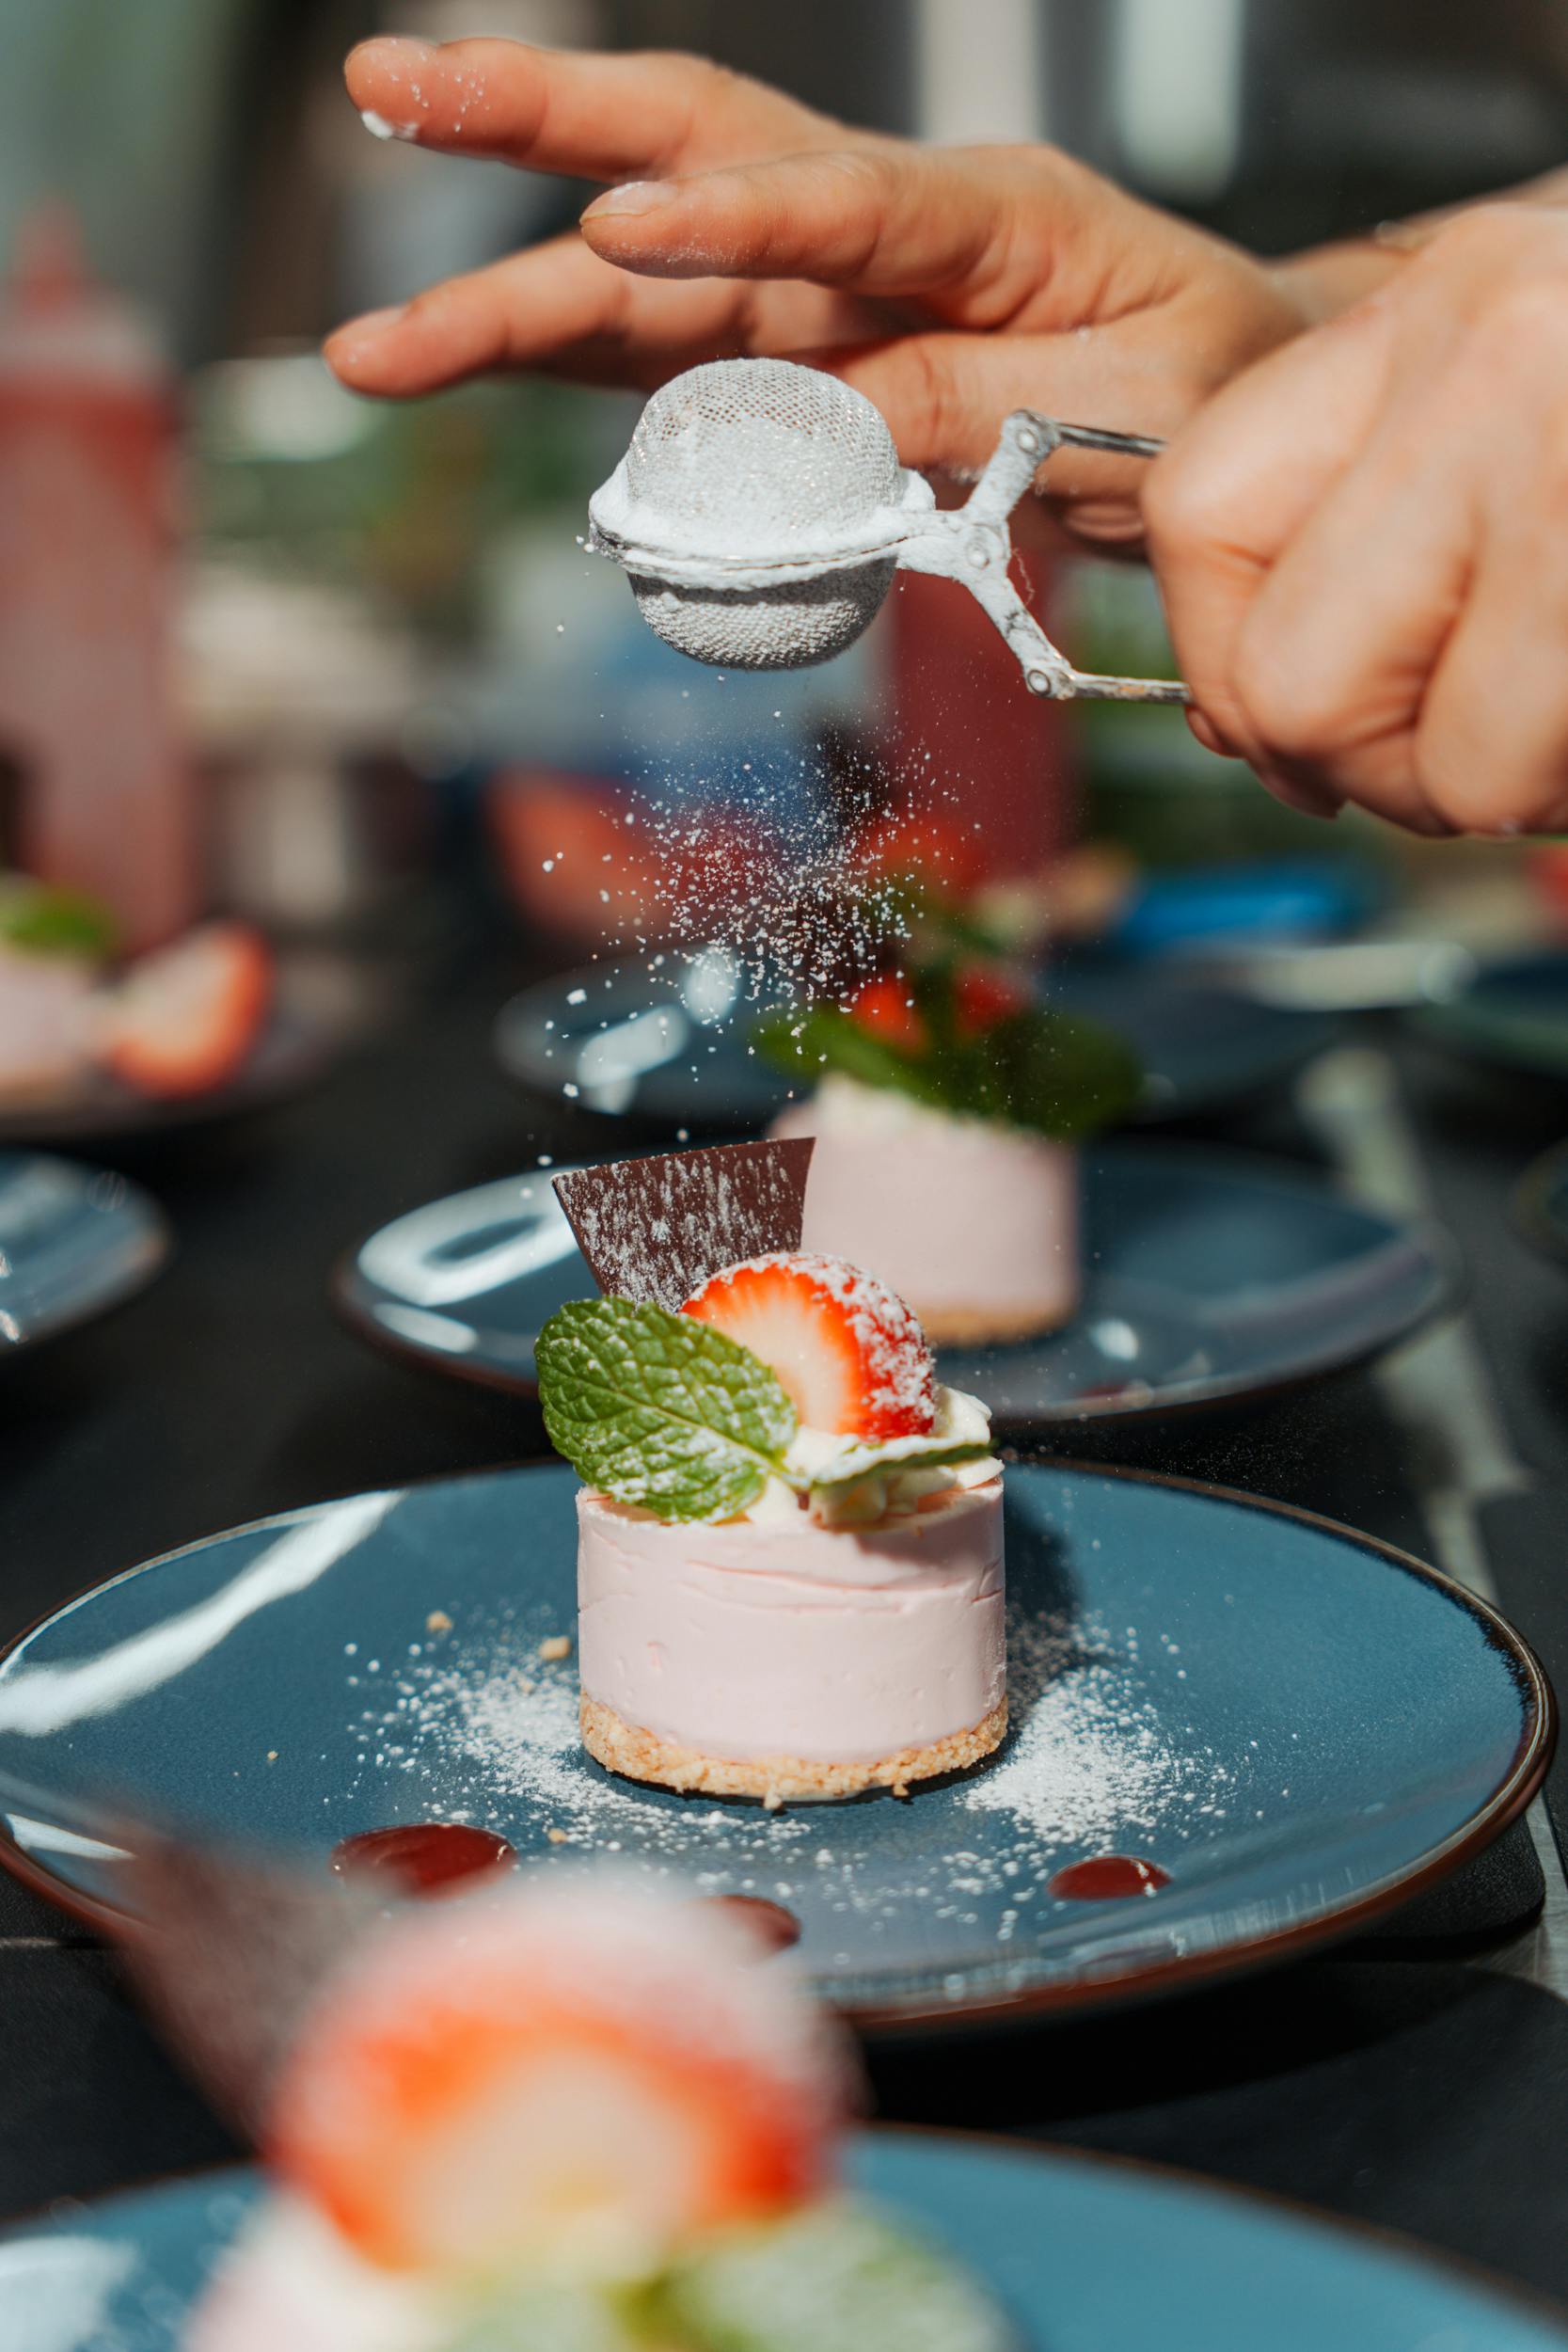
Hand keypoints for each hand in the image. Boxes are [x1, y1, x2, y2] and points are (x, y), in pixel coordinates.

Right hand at [326, 35, 1303, 548]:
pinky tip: (458, 369)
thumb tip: (834, 416)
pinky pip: (668, 366)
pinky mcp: (791, 363)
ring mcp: (822, 291)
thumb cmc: (1203, 389)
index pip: (850, 200)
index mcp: (995, 215)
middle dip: (538, 123)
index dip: (734, 218)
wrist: (1220, 397)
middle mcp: (881, 228)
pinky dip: (569, 373)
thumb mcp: (1136, 407)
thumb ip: (989, 407)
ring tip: (374, 340)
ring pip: (645, 270)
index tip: (619, 234)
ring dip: (506, 290)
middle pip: (694, 149)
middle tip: (383, 86)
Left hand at [1143, 204, 1567, 832]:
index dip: (1222, 664)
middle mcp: (1485, 362)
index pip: (1198, 520)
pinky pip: (1509, 773)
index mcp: (1426, 315)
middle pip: (1276, 676)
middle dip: (1352, 763)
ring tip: (1550, 728)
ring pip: (1406, 755)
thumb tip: (1245, 717)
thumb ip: (1364, 522)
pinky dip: (1550, 793)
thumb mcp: (1514, 405)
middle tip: (1446, 751)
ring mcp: (1560, 449)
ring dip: (1472, 789)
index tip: (1292, 719)